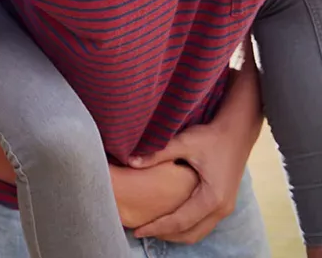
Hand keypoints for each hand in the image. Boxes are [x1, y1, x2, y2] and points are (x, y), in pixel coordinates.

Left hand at [127, 120, 255, 242]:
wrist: (237, 132)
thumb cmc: (211, 137)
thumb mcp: (183, 143)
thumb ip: (157, 154)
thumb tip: (130, 161)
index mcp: (212, 198)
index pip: (180, 222)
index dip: (157, 228)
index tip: (137, 231)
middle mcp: (222, 208)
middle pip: (190, 234)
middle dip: (165, 235)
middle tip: (140, 231)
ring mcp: (225, 207)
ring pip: (199, 232)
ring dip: (176, 233)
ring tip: (152, 227)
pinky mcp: (224, 202)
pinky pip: (204, 224)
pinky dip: (186, 226)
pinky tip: (169, 218)